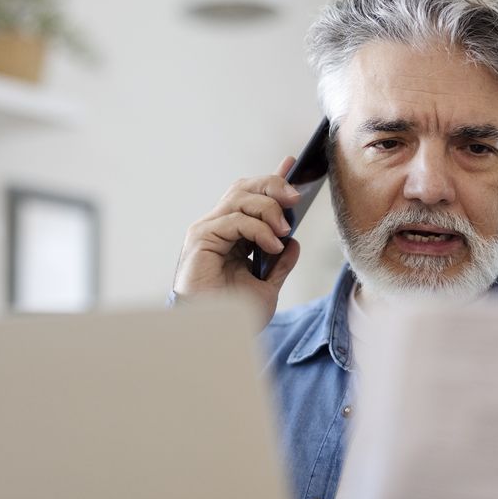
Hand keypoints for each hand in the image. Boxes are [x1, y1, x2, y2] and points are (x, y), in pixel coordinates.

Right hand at [172, 156, 302, 328]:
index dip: (271, 179)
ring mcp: (208, 230)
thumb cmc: (233, 313)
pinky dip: (258, 229)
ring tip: (284, 231)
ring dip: (269, 209)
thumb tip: (293, 242)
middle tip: (296, 197)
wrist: (215, 333)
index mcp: (231, 234)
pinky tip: (272, 245)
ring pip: (241, 198)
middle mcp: (217, 226)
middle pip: (245, 188)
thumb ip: (280, 263)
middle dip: (273, 186)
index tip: (292, 165)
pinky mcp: (201, 238)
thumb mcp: (267, 286)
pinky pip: (235, 220)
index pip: (251, 195)